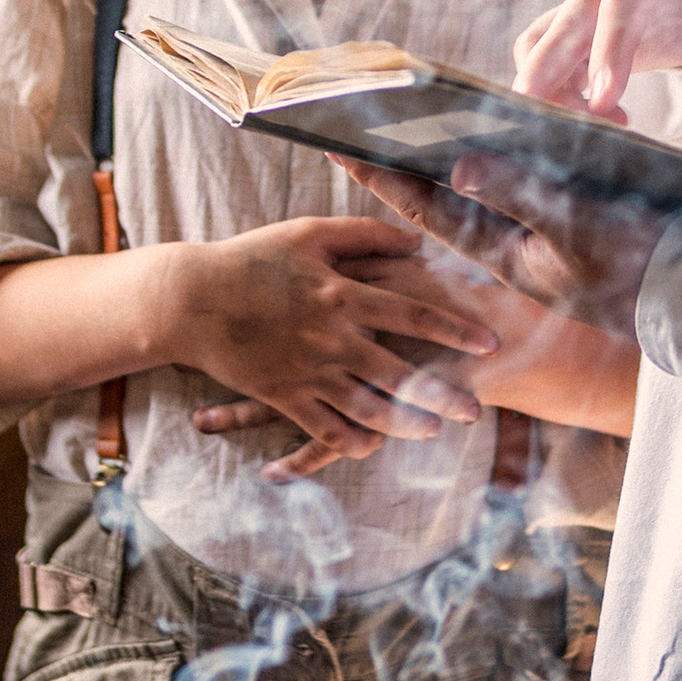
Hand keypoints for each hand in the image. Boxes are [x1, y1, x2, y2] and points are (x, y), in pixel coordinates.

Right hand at [165, 218, 495, 468]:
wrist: (191, 299)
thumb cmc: (251, 258)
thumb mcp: (309, 233)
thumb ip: (365, 235)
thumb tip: (414, 241)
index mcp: (343, 295)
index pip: (413, 315)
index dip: (455, 330)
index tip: (490, 343)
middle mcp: (333, 338)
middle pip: (399, 372)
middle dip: (442, 394)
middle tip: (475, 409)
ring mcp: (308, 372)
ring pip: (368, 408)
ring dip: (404, 423)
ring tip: (433, 430)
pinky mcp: (284, 396)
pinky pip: (324, 428)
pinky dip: (350, 440)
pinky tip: (373, 446)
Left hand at [337, 155, 653, 332]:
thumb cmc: (641, 266)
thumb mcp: (576, 227)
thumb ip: (519, 194)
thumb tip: (458, 165)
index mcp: (503, 251)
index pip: (426, 209)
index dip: (381, 178)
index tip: (337, 147)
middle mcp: (512, 244)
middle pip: (444, 197)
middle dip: (403, 162)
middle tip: (359, 126)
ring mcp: (538, 236)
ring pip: (480, 190)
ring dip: (447, 157)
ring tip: (407, 125)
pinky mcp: (568, 222)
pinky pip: (522, 188)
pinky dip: (504, 157)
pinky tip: (490, 133)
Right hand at [514, 0, 681, 120]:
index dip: (608, 49)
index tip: (604, 99)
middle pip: (564, 21)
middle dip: (548, 72)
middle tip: (555, 125)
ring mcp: (597, 1)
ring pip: (544, 42)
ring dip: (551, 88)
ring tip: (598, 130)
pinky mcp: (595, 30)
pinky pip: (557, 61)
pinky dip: (564, 94)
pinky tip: (609, 120)